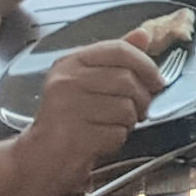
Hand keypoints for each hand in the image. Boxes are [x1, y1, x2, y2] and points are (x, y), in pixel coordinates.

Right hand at [6, 29, 165, 195]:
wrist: (38, 160)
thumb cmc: (65, 121)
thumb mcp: (86, 81)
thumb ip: (115, 58)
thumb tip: (143, 35)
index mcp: (70, 62)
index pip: (119, 50)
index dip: (146, 64)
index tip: (157, 80)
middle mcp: (66, 81)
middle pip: (127, 80)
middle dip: (141, 99)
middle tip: (137, 110)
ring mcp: (69, 108)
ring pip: (126, 108)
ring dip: (128, 123)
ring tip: (109, 126)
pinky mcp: (75, 135)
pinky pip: (117, 133)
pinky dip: (115, 141)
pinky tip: (99, 141)